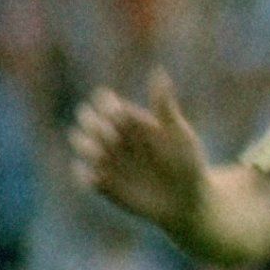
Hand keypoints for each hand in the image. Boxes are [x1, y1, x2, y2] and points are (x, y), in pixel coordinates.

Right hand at [69, 71, 209, 239]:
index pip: (108, 104)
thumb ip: (164, 106)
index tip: (118, 111)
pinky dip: (84, 175)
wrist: (187, 199)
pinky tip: (96, 176)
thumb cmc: (187, 162)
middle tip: (111, 133)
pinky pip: (84, 177)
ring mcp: (107, 160)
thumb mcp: (177, 133)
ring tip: (103, 152)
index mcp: (133, 120)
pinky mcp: (103, 184)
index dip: (106, 104)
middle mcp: (116, 138)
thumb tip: (157, 71)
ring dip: (86, 145)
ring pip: (82, 145)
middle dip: (93, 124)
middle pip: (89, 121)